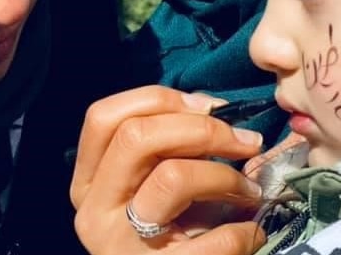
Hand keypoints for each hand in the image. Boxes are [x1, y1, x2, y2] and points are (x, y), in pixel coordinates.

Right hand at [71, 85, 266, 254]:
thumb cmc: (166, 234)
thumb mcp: (148, 186)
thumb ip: (164, 147)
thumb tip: (212, 108)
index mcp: (88, 183)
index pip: (104, 118)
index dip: (160, 100)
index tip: (208, 106)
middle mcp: (94, 211)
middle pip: (136, 137)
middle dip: (202, 128)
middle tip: (246, 141)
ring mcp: (121, 246)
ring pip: (171, 176)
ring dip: (226, 175)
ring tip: (250, 189)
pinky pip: (215, 240)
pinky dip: (244, 230)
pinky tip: (252, 230)